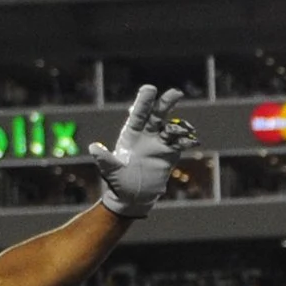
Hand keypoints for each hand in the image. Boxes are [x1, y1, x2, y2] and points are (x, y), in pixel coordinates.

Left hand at [89, 85, 193, 220]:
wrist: (133, 197)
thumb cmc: (118, 183)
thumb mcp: (109, 171)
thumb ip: (104, 159)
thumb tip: (93, 148)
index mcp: (131, 135)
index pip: (138, 114)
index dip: (144, 101)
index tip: (150, 88)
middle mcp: (146, 135)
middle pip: (158, 115)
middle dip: (166, 103)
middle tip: (176, 93)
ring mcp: (160, 144)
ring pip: (171, 127)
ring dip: (178, 125)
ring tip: (182, 129)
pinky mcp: (170, 155)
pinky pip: (180, 144)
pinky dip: (187, 140)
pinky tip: (192, 140)